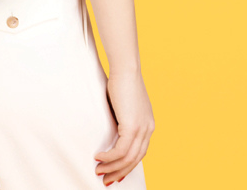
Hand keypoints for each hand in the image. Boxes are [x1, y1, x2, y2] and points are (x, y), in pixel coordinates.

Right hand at [94, 69, 154, 184]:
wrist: (126, 68)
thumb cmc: (122, 80)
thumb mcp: (124, 103)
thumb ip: (122, 116)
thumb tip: (111, 126)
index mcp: (148, 124)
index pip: (140, 152)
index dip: (128, 164)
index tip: (116, 172)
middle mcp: (148, 129)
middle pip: (135, 159)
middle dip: (119, 171)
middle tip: (105, 179)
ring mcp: (142, 129)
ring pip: (127, 158)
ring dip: (112, 167)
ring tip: (98, 171)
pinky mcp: (132, 127)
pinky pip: (120, 150)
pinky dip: (109, 157)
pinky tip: (98, 157)